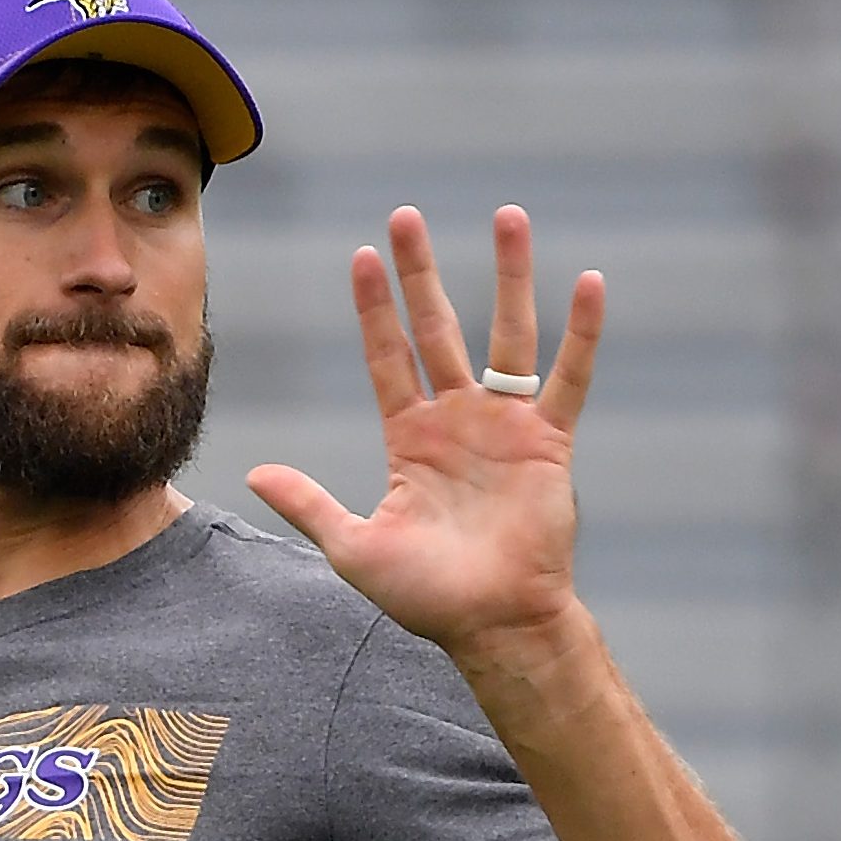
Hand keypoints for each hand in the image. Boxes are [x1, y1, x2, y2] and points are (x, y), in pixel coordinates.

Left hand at [248, 205, 603, 667]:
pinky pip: (567, 377)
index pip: (387, 357)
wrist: (494, 625)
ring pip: (505, 334)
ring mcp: (504, 427)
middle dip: (421, 273)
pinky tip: (587, 282)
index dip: (375, 309)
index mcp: (411, 439)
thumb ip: (309, 505)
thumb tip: (253, 474)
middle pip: (436, 327)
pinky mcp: (548, 442)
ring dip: (507, 275)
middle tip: (407, 216)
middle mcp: (457, 421)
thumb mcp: (354, 548)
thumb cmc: (428, 598)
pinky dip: (580, 332)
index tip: (362, 256)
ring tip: (507, 215)